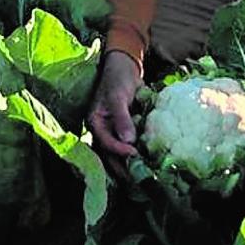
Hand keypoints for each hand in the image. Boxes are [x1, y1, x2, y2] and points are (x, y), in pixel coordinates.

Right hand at [87, 50, 141, 164]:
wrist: (126, 67)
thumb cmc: (117, 79)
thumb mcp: (118, 96)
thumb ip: (122, 118)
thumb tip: (128, 140)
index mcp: (95, 123)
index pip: (106, 143)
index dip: (119, 150)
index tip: (134, 154)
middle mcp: (102, 131)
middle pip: (110, 155)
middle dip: (123, 167)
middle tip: (139, 176)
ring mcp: (113, 132)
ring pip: (119, 153)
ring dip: (130, 163)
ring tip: (144, 174)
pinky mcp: (125, 131)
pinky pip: (129, 145)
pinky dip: (137, 153)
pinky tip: (149, 162)